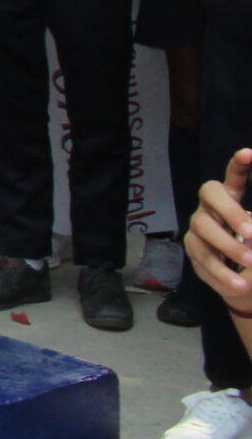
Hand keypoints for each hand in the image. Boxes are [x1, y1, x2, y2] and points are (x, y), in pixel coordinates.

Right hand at [184, 149, 251, 312]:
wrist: (243, 283)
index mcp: (233, 198)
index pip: (234, 176)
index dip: (239, 165)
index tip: (249, 154)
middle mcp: (211, 207)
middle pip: (209, 192)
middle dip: (230, 210)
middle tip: (251, 231)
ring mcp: (198, 227)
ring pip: (203, 228)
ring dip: (229, 247)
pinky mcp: (192, 251)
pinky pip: (201, 259)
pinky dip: (222, 273)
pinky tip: (240, 284)